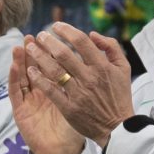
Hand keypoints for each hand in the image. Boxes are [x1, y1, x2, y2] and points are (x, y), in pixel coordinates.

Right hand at [8, 39, 88, 153]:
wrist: (63, 152)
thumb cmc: (76, 128)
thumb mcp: (83, 102)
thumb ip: (86, 83)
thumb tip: (94, 61)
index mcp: (55, 89)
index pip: (51, 64)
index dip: (50, 50)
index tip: (52, 34)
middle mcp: (39, 93)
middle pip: (34, 66)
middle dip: (34, 50)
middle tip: (32, 36)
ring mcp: (29, 101)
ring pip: (22, 76)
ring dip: (19, 60)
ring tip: (19, 45)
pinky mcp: (20, 111)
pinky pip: (15, 92)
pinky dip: (13, 78)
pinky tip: (14, 66)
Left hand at [18, 22, 134, 146]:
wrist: (117, 127)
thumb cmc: (119, 96)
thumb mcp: (123, 68)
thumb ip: (111, 47)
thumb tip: (92, 34)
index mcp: (102, 66)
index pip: (81, 41)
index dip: (66, 30)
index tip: (56, 26)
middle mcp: (89, 78)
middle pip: (64, 53)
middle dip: (48, 41)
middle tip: (39, 36)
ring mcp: (78, 93)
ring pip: (54, 70)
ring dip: (39, 57)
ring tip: (30, 48)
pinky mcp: (69, 108)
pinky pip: (51, 90)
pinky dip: (39, 79)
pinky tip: (31, 71)